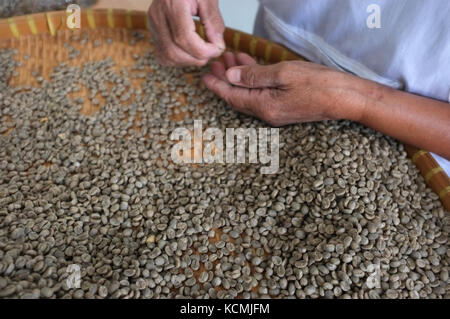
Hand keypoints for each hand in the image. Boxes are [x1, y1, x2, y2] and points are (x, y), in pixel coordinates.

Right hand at [148, 0, 224, 66]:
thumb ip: (213, 20)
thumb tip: (217, 44)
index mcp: (171, 4)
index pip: (184, 37)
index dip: (203, 50)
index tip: (217, 49)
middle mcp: (158, 15)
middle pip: (174, 51)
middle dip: (196, 58)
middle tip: (212, 52)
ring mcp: (153, 25)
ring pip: (167, 56)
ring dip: (188, 61)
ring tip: (203, 53)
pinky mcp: (154, 32)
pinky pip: (162, 55)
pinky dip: (178, 60)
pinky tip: (190, 54)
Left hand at [202, 52, 362, 125]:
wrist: (346, 98)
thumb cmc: (319, 84)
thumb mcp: (283, 74)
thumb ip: (254, 76)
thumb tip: (231, 77)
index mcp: (263, 107)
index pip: (231, 96)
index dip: (216, 85)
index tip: (203, 75)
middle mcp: (267, 114)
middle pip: (237, 97)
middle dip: (224, 79)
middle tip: (215, 62)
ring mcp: (276, 113)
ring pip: (249, 95)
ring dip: (238, 78)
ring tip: (230, 59)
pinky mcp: (284, 109)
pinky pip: (261, 95)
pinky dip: (252, 82)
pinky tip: (251, 68)